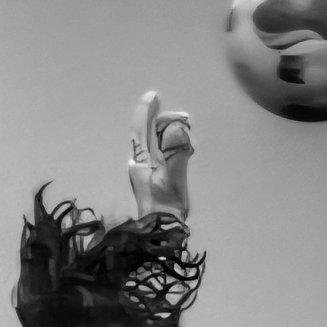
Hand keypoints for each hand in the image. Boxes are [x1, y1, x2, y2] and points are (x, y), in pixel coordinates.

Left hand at [129, 90, 193, 219]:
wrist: (162, 230)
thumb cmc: (164, 207)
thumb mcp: (172, 180)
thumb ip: (176, 153)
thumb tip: (178, 129)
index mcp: (141, 160)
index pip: (140, 129)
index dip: (146, 111)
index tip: (153, 96)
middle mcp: (142, 161)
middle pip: (151, 131)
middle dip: (167, 123)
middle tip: (185, 121)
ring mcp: (150, 167)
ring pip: (160, 140)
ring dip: (173, 135)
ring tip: (186, 139)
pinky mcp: (159, 174)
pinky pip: (166, 152)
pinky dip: (175, 146)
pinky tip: (185, 152)